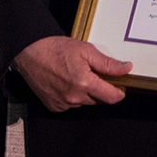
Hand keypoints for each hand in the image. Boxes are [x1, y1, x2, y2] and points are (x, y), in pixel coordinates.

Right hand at [13, 36, 131, 112]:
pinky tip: (69, 82)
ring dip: (88, 93)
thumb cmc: (56, 49)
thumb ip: (108, 63)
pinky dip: (74, 96)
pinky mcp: (54, 106)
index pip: (111, 97)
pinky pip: (71, 104)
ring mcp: (62, 104)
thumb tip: (126, 68)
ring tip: (79, 75)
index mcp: (84, 83)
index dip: (119, 93)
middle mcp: (73, 97)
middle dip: (102, 89)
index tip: (121, 87)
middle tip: (97, 74)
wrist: (30, 53)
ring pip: (85, 102)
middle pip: (99, 100)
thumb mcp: (86, 51)